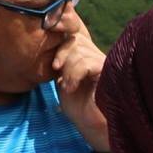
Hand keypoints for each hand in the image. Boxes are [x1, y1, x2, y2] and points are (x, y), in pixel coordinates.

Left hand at [52, 12, 108, 151]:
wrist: (94, 126)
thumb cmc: (76, 104)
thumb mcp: (62, 78)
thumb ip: (58, 60)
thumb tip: (44, 38)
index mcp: (86, 51)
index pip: (74, 27)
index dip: (63, 25)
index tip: (50, 32)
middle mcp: (96, 52)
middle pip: (73, 35)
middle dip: (61, 51)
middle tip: (56, 69)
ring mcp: (104, 60)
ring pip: (77, 48)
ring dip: (66, 68)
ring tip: (67, 85)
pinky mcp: (108, 71)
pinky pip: (85, 62)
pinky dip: (73, 74)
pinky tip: (71, 88)